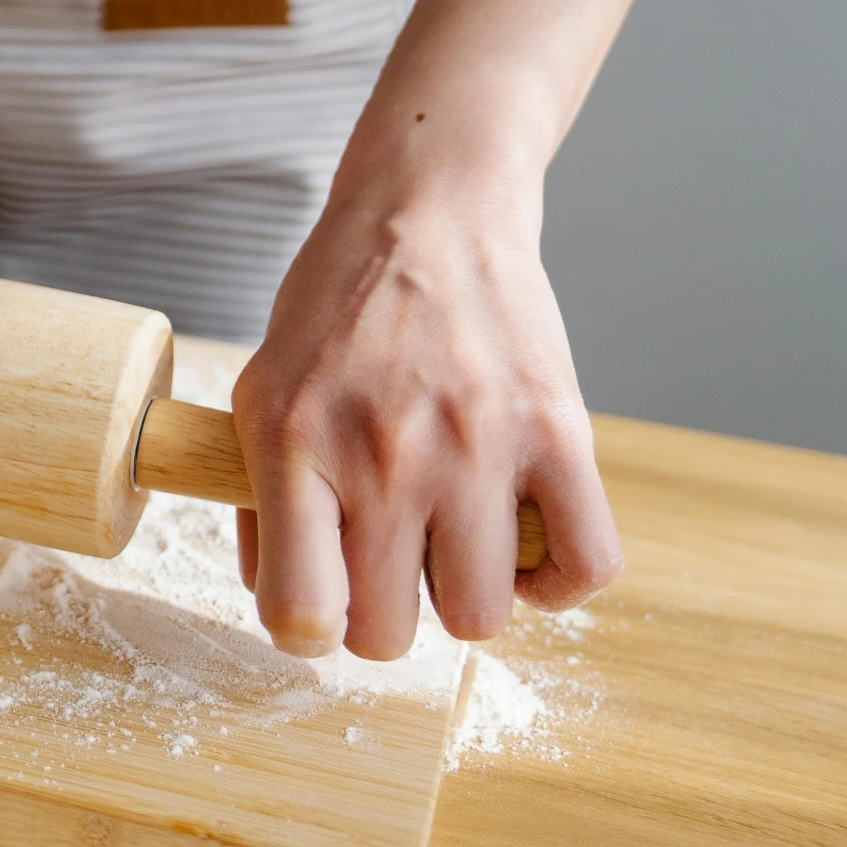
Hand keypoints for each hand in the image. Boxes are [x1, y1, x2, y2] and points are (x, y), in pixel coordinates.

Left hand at [231, 157, 621, 659]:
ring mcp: (476, 446)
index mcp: (295, 445)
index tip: (319, 606)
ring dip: (465, 596)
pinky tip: (522, 546)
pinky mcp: (558, 432)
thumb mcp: (262, 392)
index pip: (301, 611)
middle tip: (389, 560)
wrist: (430, 213)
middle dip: (385, 616)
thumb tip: (292, 613)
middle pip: (388, 634)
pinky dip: (556, 581)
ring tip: (453, 541)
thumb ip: (262, 505)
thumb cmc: (339, 311)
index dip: (307, 633)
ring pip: (479, 617)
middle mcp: (384, 454)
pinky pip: (584, 565)